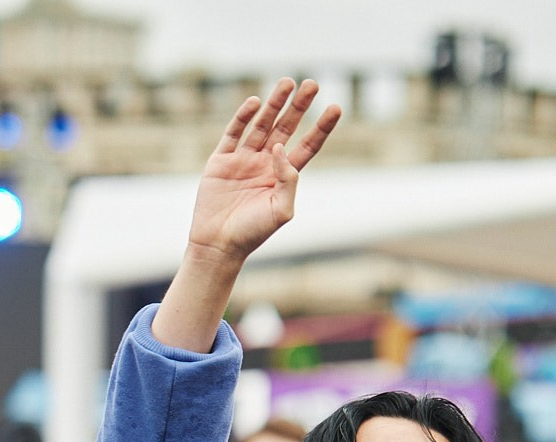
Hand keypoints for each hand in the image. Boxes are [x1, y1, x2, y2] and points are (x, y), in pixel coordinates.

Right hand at [187, 78, 341, 264]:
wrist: (218, 245)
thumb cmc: (253, 233)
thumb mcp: (281, 211)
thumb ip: (288, 180)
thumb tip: (281, 148)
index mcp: (283, 177)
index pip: (308, 146)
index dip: (322, 127)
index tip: (336, 108)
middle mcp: (266, 163)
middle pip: (287, 128)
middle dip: (299, 106)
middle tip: (312, 84)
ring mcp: (243, 159)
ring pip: (262, 124)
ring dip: (275, 104)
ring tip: (287, 82)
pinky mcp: (221, 160)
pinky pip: (234, 132)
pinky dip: (244, 116)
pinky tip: (256, 102)